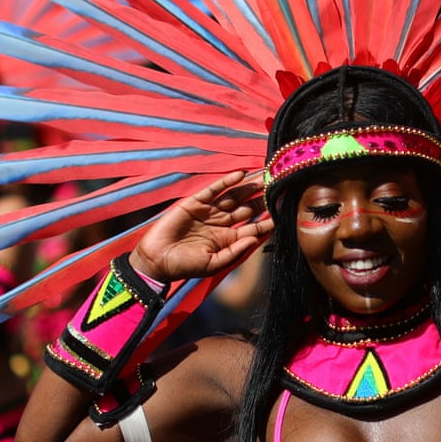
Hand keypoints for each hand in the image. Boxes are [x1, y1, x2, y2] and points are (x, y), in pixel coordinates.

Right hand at [129, 172, 273, 281]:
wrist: (157, 261)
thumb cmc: (185, 266)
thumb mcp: (214, 264)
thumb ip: (235, 251)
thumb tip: (255, 238)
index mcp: (228, 239)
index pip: (252, 227)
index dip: (267, 220)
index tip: (283, 212)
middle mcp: (221, 223)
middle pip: (246, 208)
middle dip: (261, 199)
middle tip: (278, 187)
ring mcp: (209, 212)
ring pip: (233, 196)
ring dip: (249, 187)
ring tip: (264, 177)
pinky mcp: (195, 203)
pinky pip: (214, 190)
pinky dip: (227, 181)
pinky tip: (241, 175)